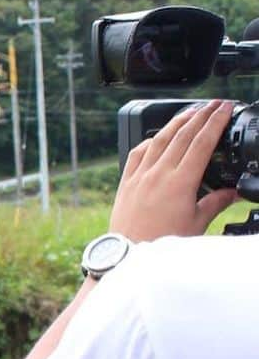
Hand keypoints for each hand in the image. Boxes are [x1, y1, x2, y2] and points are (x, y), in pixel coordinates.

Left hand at [109, 99, 238, 240]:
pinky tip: (156, 137)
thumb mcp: (196, 223)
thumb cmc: (162, 243)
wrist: (129, 255)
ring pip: (159, 139)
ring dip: (177, 122)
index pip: (203, 142)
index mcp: (181, 182)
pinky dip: (149, 141)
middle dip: (201, 115)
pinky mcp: (126, 182)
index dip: (216, 121)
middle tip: (215, 103)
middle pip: (183, 134)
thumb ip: (216, 203)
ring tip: (191, 112)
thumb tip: (233, 192)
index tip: (226, 108)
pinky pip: (137, 153)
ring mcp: (140, 175)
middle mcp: (159, 173)